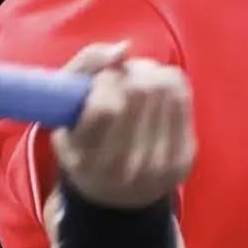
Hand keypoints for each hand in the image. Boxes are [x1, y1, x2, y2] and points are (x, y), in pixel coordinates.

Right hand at [52, 42, 194, 208]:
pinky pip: (183, 96)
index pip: (105, 107)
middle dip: (131, 71)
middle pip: (141, 91)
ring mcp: (159, 166)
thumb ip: (84, 67)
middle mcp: (126, 169)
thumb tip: (124, 49)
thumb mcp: (64, 110)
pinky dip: (169, 83)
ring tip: (140, 83)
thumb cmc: (83, 144)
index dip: (105, 81)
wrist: (116, 198)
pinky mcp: (184, 159)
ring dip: (151, 73)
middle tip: (124, 76)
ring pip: (165, 87)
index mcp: (88, 161)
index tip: (102, 80)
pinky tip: (157, 93)